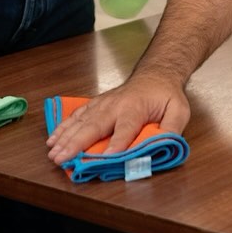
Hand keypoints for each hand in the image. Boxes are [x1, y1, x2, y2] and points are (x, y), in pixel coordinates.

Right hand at [46, 74, 190, 163]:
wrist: (156, 73)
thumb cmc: (166, 95)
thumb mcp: (179, 111)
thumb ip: (171, 129)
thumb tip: (162, 146)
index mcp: (135, 108)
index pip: (125, 129)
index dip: (116, 144)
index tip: (106, 158)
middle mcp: (115, 105)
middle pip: (94, 125)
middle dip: (76, 143)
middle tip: (62, 158)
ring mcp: (103, 103)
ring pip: (81, 121)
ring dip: (65, 137)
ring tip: (52, 152)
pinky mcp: (96, 104)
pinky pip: (77, 115)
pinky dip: (64, 126)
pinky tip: (53, 138)